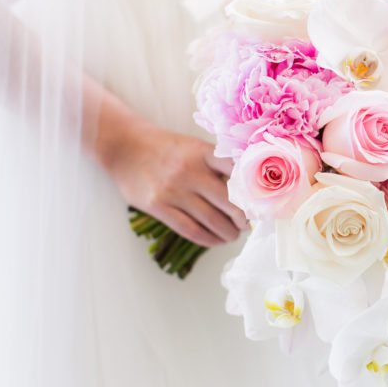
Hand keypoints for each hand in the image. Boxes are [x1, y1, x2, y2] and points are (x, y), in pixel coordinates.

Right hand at [99, 114, 246, 247]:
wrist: (125, 147)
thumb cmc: (167, 149)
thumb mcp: (194, 146)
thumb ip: (217, 164)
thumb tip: (247, 190)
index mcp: (202, 152)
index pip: (237, 170)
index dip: (253, 190)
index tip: (262, 202)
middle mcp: (189, 171)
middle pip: (229, 202)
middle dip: (244, 218)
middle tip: (248, 223)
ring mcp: (173, 190)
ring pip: (212, 220)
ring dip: (229, 232)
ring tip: (234, 234)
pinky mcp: (159, 207)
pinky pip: (191, 230)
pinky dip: (209, 239)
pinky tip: (217, 240)